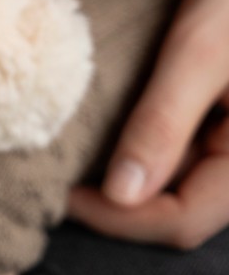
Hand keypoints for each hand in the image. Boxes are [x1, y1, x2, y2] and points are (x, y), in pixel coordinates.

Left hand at [69, 0, 228, 248]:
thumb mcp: (197, 53)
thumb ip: (162, 124)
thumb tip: (120, 197)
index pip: (183, 221)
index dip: (120, 220)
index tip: (63, 194)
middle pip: (182, 207)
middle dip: (123, 204)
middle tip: (62, 180)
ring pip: (183, 181)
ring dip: (134, 178)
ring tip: (79, 157)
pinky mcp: (227, 110)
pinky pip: (188, 147)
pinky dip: (150, 147)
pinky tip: (114, 127)